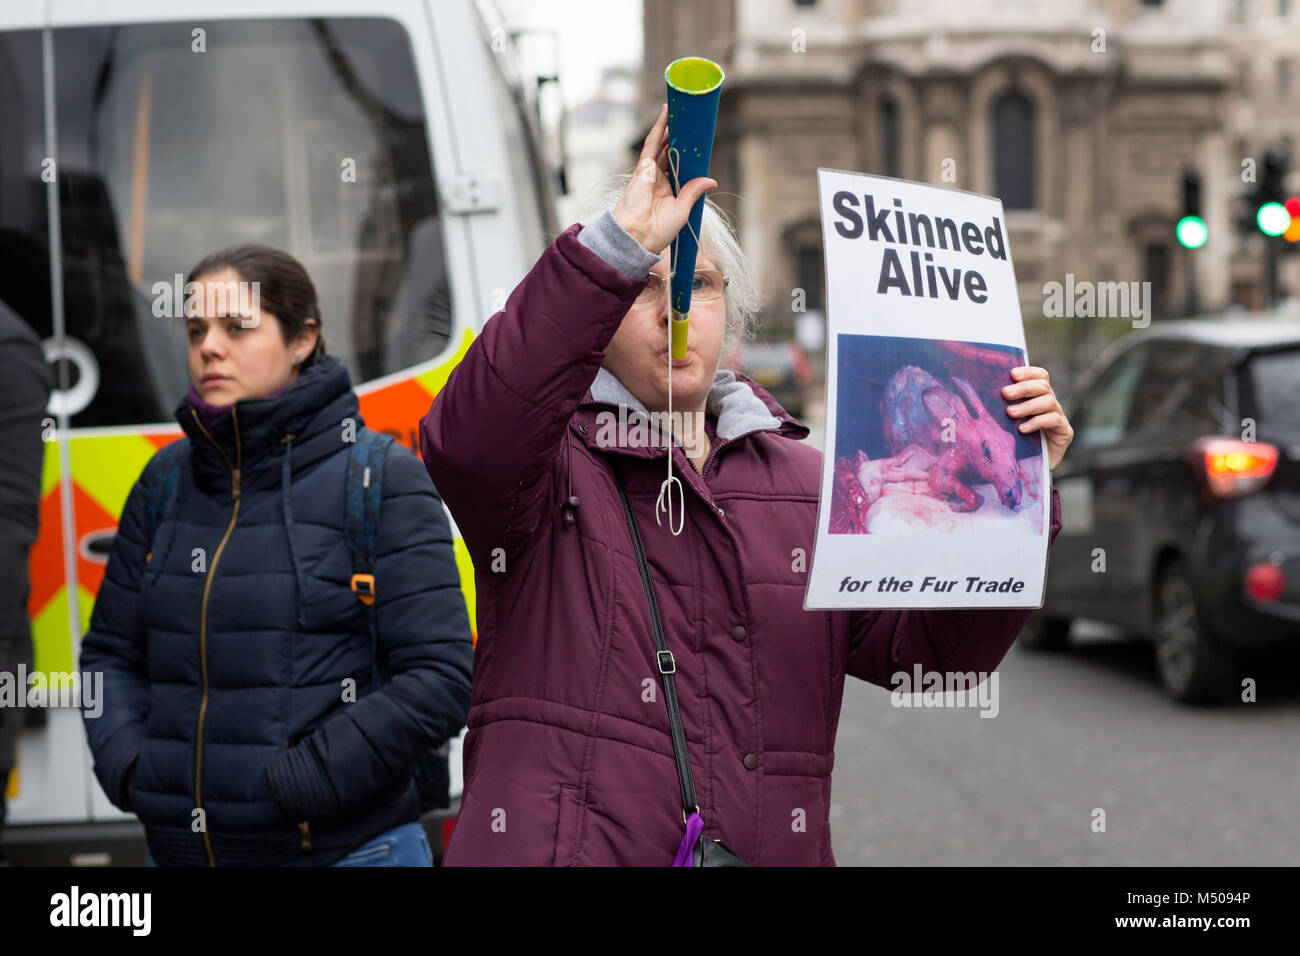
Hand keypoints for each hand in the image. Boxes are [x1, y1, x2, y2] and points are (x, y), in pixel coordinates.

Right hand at [612, 102, 717, 253]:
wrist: (639, 235)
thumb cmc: (659, 229)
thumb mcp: (683, 209)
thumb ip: (694, 191)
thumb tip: (711, 180)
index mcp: (667, 189)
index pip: (677, 165)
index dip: (684, 153)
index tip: (694, 142)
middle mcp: (658, 178)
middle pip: (668, 151)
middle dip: (677, 136)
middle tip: (687, 120)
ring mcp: (650, 171)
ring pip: (661, 143)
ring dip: (669, 126)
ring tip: (678, 110)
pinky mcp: (643, 166)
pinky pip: (653, 142)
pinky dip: (659, 127)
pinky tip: (666, 114)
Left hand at [1002, 366, 1072, 470]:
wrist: (1030, 469)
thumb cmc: (1015, 443)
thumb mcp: (1007, 422)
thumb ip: (1003, 407)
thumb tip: (982, 391)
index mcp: (1039, 397)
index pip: (1040, 376)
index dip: (1029, 372)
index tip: (1012, 374)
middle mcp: (1051, 404)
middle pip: (1043, 386)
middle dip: (1023, 388)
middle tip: (1005, 393)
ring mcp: (1059, 417)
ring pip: (1048, 401)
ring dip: (1027, 406)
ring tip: (1010, 413)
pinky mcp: (1065, 432)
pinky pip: (1054, 420)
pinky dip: (1036, 422)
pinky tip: (1022, 429)